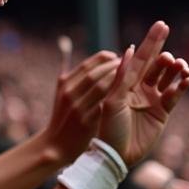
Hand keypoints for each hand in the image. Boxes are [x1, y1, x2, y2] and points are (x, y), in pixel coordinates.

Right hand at [42, 48, 120, 163]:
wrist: (56, 145)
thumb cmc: (64, 117)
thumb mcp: (62, 92)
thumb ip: (70, 70)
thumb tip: (66, 43)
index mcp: (65, 83)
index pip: (88, 64)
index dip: (105, 58)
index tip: (117, 57)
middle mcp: (70, 93)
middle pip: (96, 73)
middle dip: (115, 66)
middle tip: (131, 64)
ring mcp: (78, 107)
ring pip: (102, 86)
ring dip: (119, 79)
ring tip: (132, 77)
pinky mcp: (87, 121)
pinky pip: (106, 104)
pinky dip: (118, 96)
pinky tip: (128, 95)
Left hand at [99, 21, 188, 165]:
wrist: (116, 154)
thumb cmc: (109, 127)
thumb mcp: (112, 100)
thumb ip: (122, 77)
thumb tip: (127, 50)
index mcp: (124, 83)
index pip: (140, 58)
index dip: (151, 42)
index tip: (162, 24)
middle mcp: (139, 88)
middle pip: (156, 65)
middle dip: (165, 56)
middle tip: (169, 57)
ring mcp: (152, 99)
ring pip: (169, 77)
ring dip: (176, 70)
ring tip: (179, 68)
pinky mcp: (163, 112)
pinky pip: (175, 94)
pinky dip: (182, 85)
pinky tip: (186, 80)